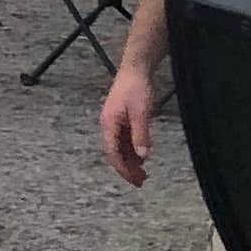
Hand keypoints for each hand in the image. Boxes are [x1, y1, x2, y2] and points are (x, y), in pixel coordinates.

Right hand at [99, 63, 157, 186]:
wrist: (136, 68)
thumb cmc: (137, 88)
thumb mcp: (142, 112)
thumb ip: (141, 134)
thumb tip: (142, 156)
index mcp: (109, 124)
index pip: (113, 152)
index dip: (122, 168)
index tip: (133, 180)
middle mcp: (108, 125)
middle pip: (115, 152)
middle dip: (126, 168)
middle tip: (140, 182)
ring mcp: (114, 122)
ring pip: (119, 148)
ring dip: (130, 161)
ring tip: (142, 174)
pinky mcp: (121, 119)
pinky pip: (124, 140)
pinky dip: (132, 151)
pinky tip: (141, 157)